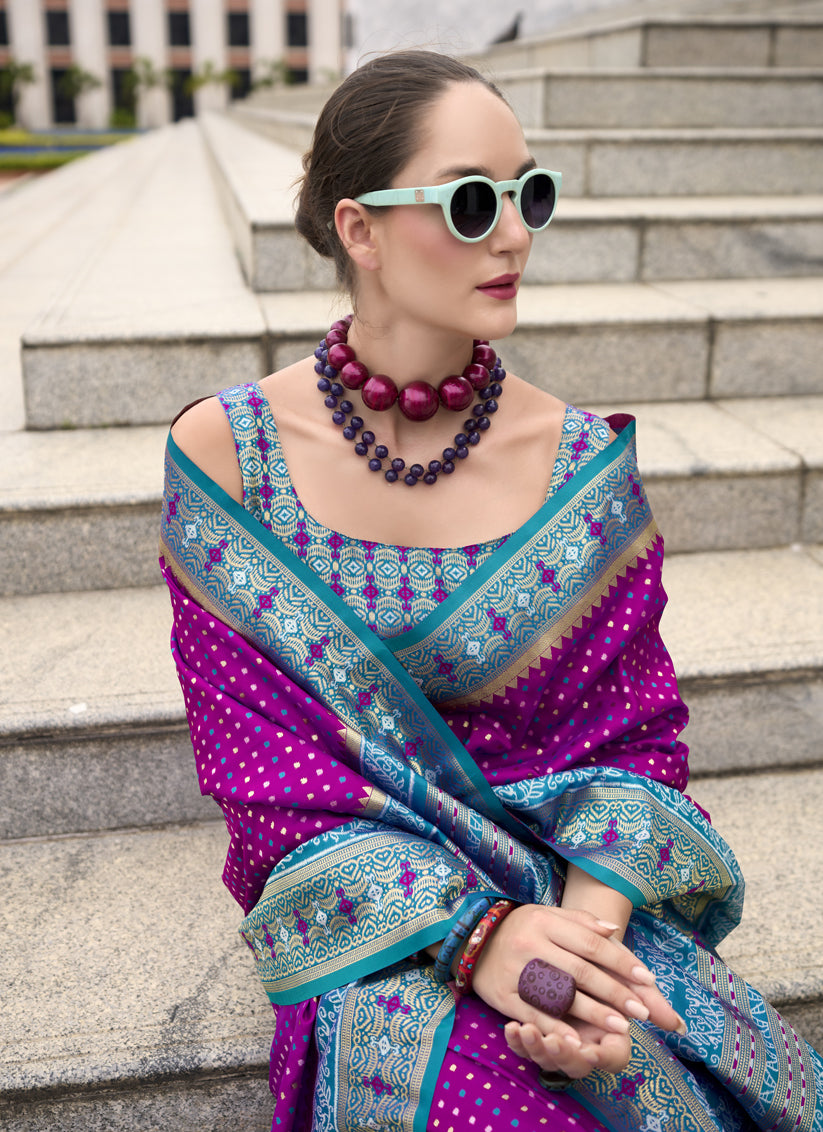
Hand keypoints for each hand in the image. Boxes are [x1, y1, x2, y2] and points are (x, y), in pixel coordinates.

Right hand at [471, 904, 683, 1076]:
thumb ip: (582, 922)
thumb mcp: (549, 915)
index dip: (621, 962)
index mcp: (545, 921)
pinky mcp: (505, 995)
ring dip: (594, 1014)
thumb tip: (614, 930)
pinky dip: (558, 1030)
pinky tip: (580, 1042)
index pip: (591, 944)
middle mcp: (530, 943)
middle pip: (580, 971)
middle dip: (615, 992)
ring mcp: (516, 970)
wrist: (474, 939)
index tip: (646, 979)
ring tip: (622, 1027)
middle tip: (641, 1011)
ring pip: (560, 995)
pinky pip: (535, 1015)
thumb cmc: (523, 928)